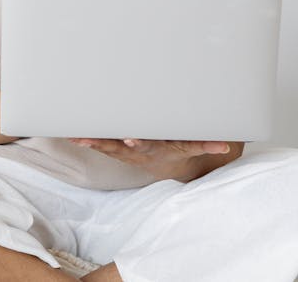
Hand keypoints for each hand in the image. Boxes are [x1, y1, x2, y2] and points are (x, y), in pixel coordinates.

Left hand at [68, 138, 238, 181]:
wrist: (171, 163)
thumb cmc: (181, 148)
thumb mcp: (195, 146)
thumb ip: (208, 145)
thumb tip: (225, 145)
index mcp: (155, 149)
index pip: (146, 146)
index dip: (138, 144)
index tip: (129, 140)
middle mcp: (137, 151)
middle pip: (118, 148)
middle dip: (103, 144)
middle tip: (87, 139)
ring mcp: (126, 150)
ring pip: (105, 146)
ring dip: (89, 141)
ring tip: (74, 136)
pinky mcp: (118, 147)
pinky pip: (101, 143)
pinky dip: (87, 139)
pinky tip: (71, 132)